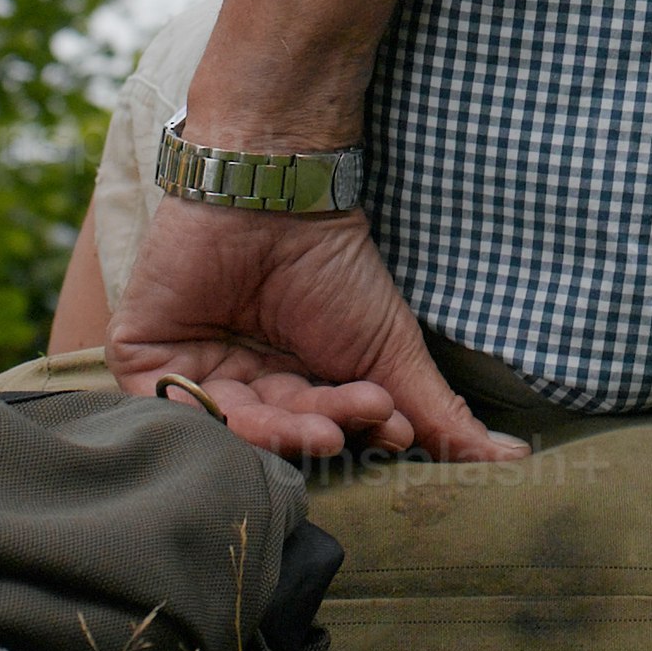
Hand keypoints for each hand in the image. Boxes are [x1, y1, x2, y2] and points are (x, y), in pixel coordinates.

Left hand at [110, 193, 522, 463]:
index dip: (350, 438)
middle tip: (363, 413)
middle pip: (270, 439)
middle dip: (318, 433)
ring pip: (225, 433)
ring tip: (326, 412)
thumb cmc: (336, 263)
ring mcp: (189, 370)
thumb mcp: (390, 350)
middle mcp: (238, 387)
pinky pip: (165, 405)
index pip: (314, 438)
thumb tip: (507, 460)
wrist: (279, 190)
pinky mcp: (144, 351)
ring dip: (278, 430)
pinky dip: (207, 414)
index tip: (392, 425)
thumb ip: (438, 414)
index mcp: (289, 391)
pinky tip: (250, 406)